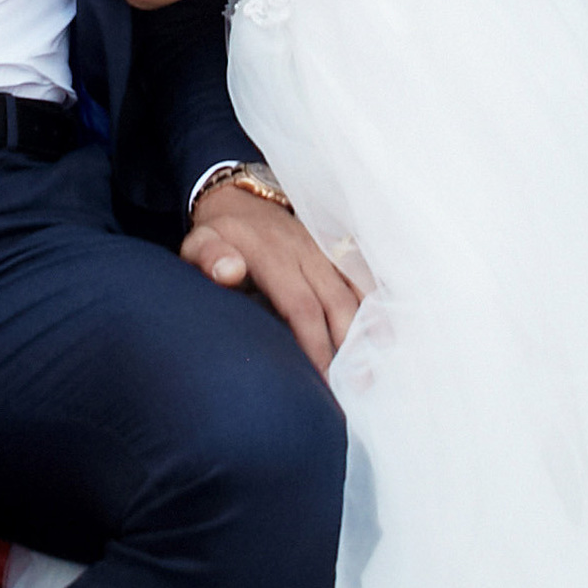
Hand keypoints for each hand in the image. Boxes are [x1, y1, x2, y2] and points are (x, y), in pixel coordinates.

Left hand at [184, 178, 367, 374]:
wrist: (243, 200)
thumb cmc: (219, 235)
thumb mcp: (200, 244)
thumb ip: (209, 259)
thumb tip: (229, 272)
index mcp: (272, 255)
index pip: (300, 306)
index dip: (314, 344)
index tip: (322, 380)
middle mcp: (305, 250)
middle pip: (336, 303)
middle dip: (347, 347)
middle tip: (354, 387)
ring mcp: (326, 248)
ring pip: (357, 291)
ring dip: (368, 330)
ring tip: (373, 370)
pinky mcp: (339, 247)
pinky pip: (365, 275)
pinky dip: (379, 304)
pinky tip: (387, 334)